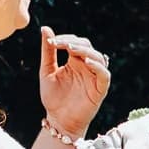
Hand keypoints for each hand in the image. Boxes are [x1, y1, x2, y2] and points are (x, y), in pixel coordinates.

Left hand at [40, 26, 109, 141]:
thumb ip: (48, 51)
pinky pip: (104, 74)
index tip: (51, 42)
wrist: (58, 120)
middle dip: (74, 43)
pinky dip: (97, 66)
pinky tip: (86, 62)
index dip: (64, 39)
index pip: (74, 42)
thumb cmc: (53, 98)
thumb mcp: (47, 71)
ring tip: (72, 50)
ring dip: (85, 51)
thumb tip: (45, 28)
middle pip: (87, 46)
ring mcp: (94, 77)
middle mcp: (86, 66)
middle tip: (61, 44)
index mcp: (74, 61)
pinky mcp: (100, 89)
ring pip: (97, 57)